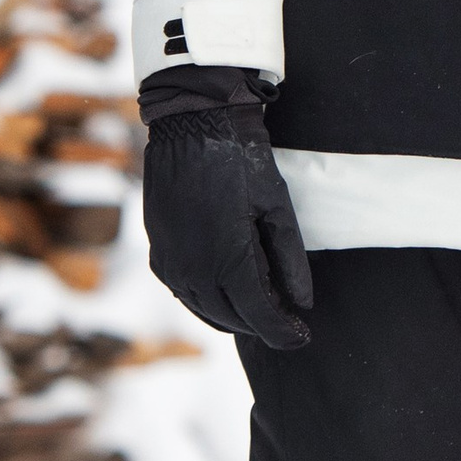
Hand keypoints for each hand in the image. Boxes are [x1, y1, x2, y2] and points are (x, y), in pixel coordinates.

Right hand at [138, 66, 313, 351]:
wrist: (191, 123)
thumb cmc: (241, 160)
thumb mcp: (278, 207)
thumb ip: (290, 259)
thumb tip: (302, 303)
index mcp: (228, 261)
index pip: (260, 316)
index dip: (284, 332)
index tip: (302, 336)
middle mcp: (193, 270)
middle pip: (233, 319)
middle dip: (263, 326)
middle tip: (288, 325)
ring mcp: (170, 262)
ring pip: (205, 310)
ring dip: (235, 317)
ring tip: (262, 313)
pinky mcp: (157, 251)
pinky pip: (184, 292)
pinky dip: (208, 302)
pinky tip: (228, 294)